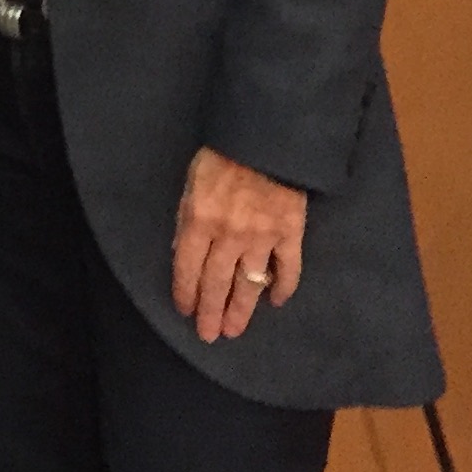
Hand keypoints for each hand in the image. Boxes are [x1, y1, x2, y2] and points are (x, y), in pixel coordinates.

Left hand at [170, 146, 306, 339]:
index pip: (187, 267)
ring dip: (241, 310)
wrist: (266, 137)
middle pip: (217, 283)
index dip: (186, 293)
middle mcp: (229, 236)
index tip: (185, 311)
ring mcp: (262, 238)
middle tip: (209, 335)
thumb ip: (187, 218)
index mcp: (199, 220)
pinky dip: (283, 288)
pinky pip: (288, 269)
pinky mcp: (291, 234)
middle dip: (211, 312)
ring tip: (235, 330)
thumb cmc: (221, 154)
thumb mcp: (190, 182)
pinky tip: (276, 302)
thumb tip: (181, 251)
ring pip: (249, 284)